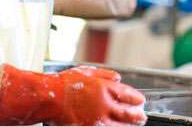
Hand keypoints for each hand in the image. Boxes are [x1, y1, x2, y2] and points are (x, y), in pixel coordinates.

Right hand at [0, 64, 146, 125]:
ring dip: (128, 126)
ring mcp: (97, 119)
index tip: (141, 101)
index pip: (128, 95)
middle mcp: (104, 105)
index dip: (137, 98)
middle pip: (127, 113)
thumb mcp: (87, 71)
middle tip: (141, 117)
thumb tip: (118, 78)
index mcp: (105, 89)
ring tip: (133, 125)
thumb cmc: (65, 84)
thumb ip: (105, 74)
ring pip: (119, 125)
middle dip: (137, 116)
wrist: (49, 98)